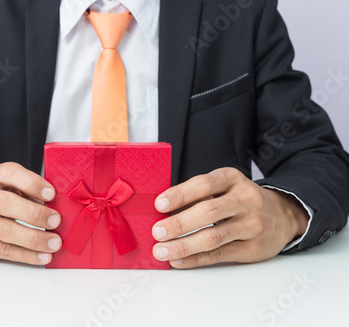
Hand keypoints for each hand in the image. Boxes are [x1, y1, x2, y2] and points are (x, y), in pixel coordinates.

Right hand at [0, 163, 61, 264]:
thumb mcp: (2, 185)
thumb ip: (25, 190)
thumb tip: (54, 206)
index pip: (9, 174)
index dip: (31, 182)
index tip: (51, 193)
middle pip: (5, 204)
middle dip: (34, 213)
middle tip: (55, 221)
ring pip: (4, 230)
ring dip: (33, 238)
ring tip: (54, 243)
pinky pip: (2, 250)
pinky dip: (25, 255)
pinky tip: (42, 256)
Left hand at [151, 168, 308, 268]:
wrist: (283, 215)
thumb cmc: (241, 200)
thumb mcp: (225, 187)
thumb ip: (199, 196)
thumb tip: (163, 212)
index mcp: (233, 179)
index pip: (204, 184)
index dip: (180, 194)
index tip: (159, 204)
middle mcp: (245, 199)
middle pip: (208, 212)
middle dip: (179, 223)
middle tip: (157, 232)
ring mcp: (252, 225)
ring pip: (214, 237)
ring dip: (183, 245)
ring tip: (162, 250)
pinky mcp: (254, 248)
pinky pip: (220, 255)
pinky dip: (196, 259)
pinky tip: (179, 260)